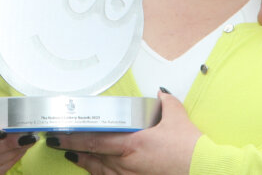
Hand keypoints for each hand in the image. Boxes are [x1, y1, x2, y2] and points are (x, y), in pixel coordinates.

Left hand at [46, 90, 199, 174]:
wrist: (205, 170)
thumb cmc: (191, 149)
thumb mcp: (177, 118)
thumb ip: (166, 103)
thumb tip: (160, 93)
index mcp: (134, 144)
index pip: (96, 140)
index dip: (74, 138)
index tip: (59, 133)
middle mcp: (128, 164)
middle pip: (93, 157)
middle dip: (73, 148)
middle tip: (57, 142)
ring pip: (100, 171)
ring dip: (85, 162)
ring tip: (71, 155)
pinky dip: (100, 174)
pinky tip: (95, 170)